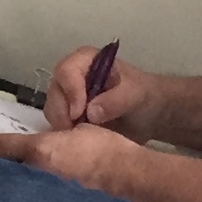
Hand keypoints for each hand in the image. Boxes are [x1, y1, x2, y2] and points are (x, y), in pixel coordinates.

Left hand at [0, 124, 148, 199]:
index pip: (0, 146)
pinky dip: (31, 199)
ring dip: (15, 185)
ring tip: (14, 183)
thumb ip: (52, 137)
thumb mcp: (76, 131)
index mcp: (40, 150)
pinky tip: (35, 198)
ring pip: (19, 188)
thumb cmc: (105, 149)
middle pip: (4, 171)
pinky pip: (35, 201)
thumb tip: (40, 142)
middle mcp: (37, 174)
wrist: (129, 177)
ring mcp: (45, 196)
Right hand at [43, 43, 160, 135]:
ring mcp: (67, 96)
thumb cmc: (143, 95)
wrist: (149, 113)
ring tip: (82, 137)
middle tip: (78, 132)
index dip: (71, 91)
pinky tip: (80, 141)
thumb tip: (90, 112)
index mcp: (86, 60)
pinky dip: (65, 134)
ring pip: (52, 110)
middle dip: (63, 113)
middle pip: (55, 92)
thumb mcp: (135, 94)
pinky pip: (57, 124)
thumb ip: (115, 100)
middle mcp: (71, 75)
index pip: (67, 71)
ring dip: (63, 125)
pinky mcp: (68, 115)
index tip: (80, 113)